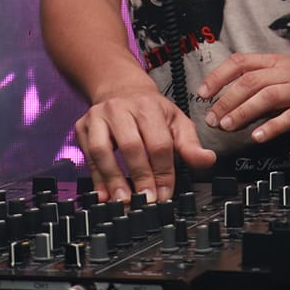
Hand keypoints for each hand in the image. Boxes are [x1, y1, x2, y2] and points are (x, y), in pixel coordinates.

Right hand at [72, 83, 217, 202]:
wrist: (120, 89)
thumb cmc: (150, 111)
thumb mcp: (176, 121)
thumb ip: (190, 144)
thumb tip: (207, 160)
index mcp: (148, 107)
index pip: (158, 142)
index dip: (163, 171)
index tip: (165, 193)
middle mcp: (120, 109)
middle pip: (131, 146)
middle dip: (140, 176)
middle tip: (147, 200)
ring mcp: (98, 117)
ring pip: (102, 150)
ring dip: (113, 178)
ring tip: (123, 200)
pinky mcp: (82, 127)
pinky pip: (87, 155)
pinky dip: (95, 177)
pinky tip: (104, 194)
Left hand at [197, 54, 289, 143]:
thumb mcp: (283, 80)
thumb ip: (257, 90)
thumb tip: (227, 104)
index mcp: (275, 63)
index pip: (241, 62)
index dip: (219, 76)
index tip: (203, 92)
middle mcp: (287, 73)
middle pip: (250, 81)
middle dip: (227, 100)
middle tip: (213, 118)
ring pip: (267, 96)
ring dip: (244, 111)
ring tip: (229, 125)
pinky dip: (271, 126)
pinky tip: (258, 135)